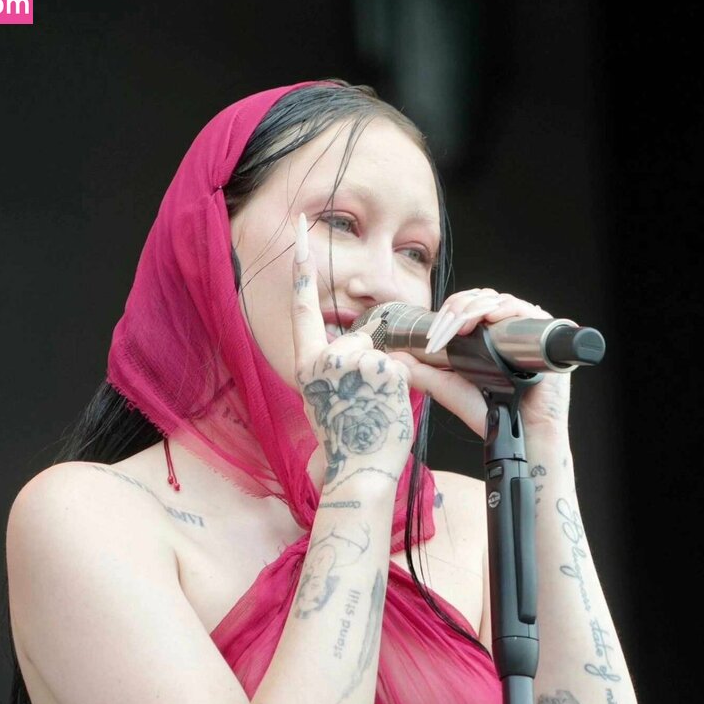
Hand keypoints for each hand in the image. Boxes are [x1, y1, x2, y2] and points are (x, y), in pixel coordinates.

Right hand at [290, 214, 414, 485]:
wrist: (358, 472)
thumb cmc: (346, 445)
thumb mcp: (326, 402)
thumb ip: (335, 370)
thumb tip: (358, 352)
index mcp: (306, 366)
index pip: (303, 309)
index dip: (302, 269)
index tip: (301, 231)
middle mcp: (324, 358)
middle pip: (360, 340)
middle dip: (372, 367)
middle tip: (365, 406)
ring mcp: (352, 360)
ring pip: (383, 355)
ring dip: (387, 381)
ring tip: (374, 414)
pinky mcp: (381, 366)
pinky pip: (402, 367)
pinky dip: (402, 388)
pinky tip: (387, 411)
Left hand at [387, 288, 571, 437]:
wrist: (519, 433)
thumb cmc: (492, 412)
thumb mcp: (450, 388)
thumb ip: (425, 373)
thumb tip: (397, 357)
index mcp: (487, 334)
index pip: (467, 305)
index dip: (448, 313)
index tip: (434, 337)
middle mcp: (506, 327)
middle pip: (480, 298)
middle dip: (456, 310)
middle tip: (442, 333)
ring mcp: (525, 328)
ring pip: (496, 299)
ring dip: (473, 309)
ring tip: (459, 328)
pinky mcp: (545, 332)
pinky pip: (523, 308)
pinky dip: (503, 308)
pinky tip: (488, 319)